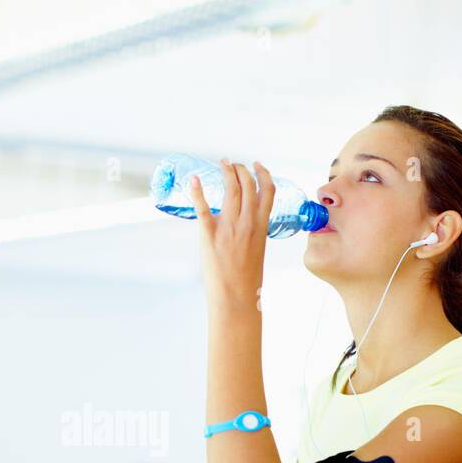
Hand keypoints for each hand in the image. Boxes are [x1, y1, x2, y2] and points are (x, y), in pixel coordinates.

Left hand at [187, 158, 274, 314]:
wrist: (235, 298)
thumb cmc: (247, 281)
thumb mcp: (258, 252)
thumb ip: (253, 234)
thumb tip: (244, 227)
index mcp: (262, 227)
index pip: (267, 191)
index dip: (263, 174)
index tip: (257, 165)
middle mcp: (247, 223)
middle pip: (247, 184)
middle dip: (240, 169)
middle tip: (232, 164)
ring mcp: (229, 227)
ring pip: (230, 189)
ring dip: (226, 172)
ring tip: (222, 164)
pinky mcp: (209, 235)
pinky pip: (203, 208)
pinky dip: (197, 191)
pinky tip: (194, 180)